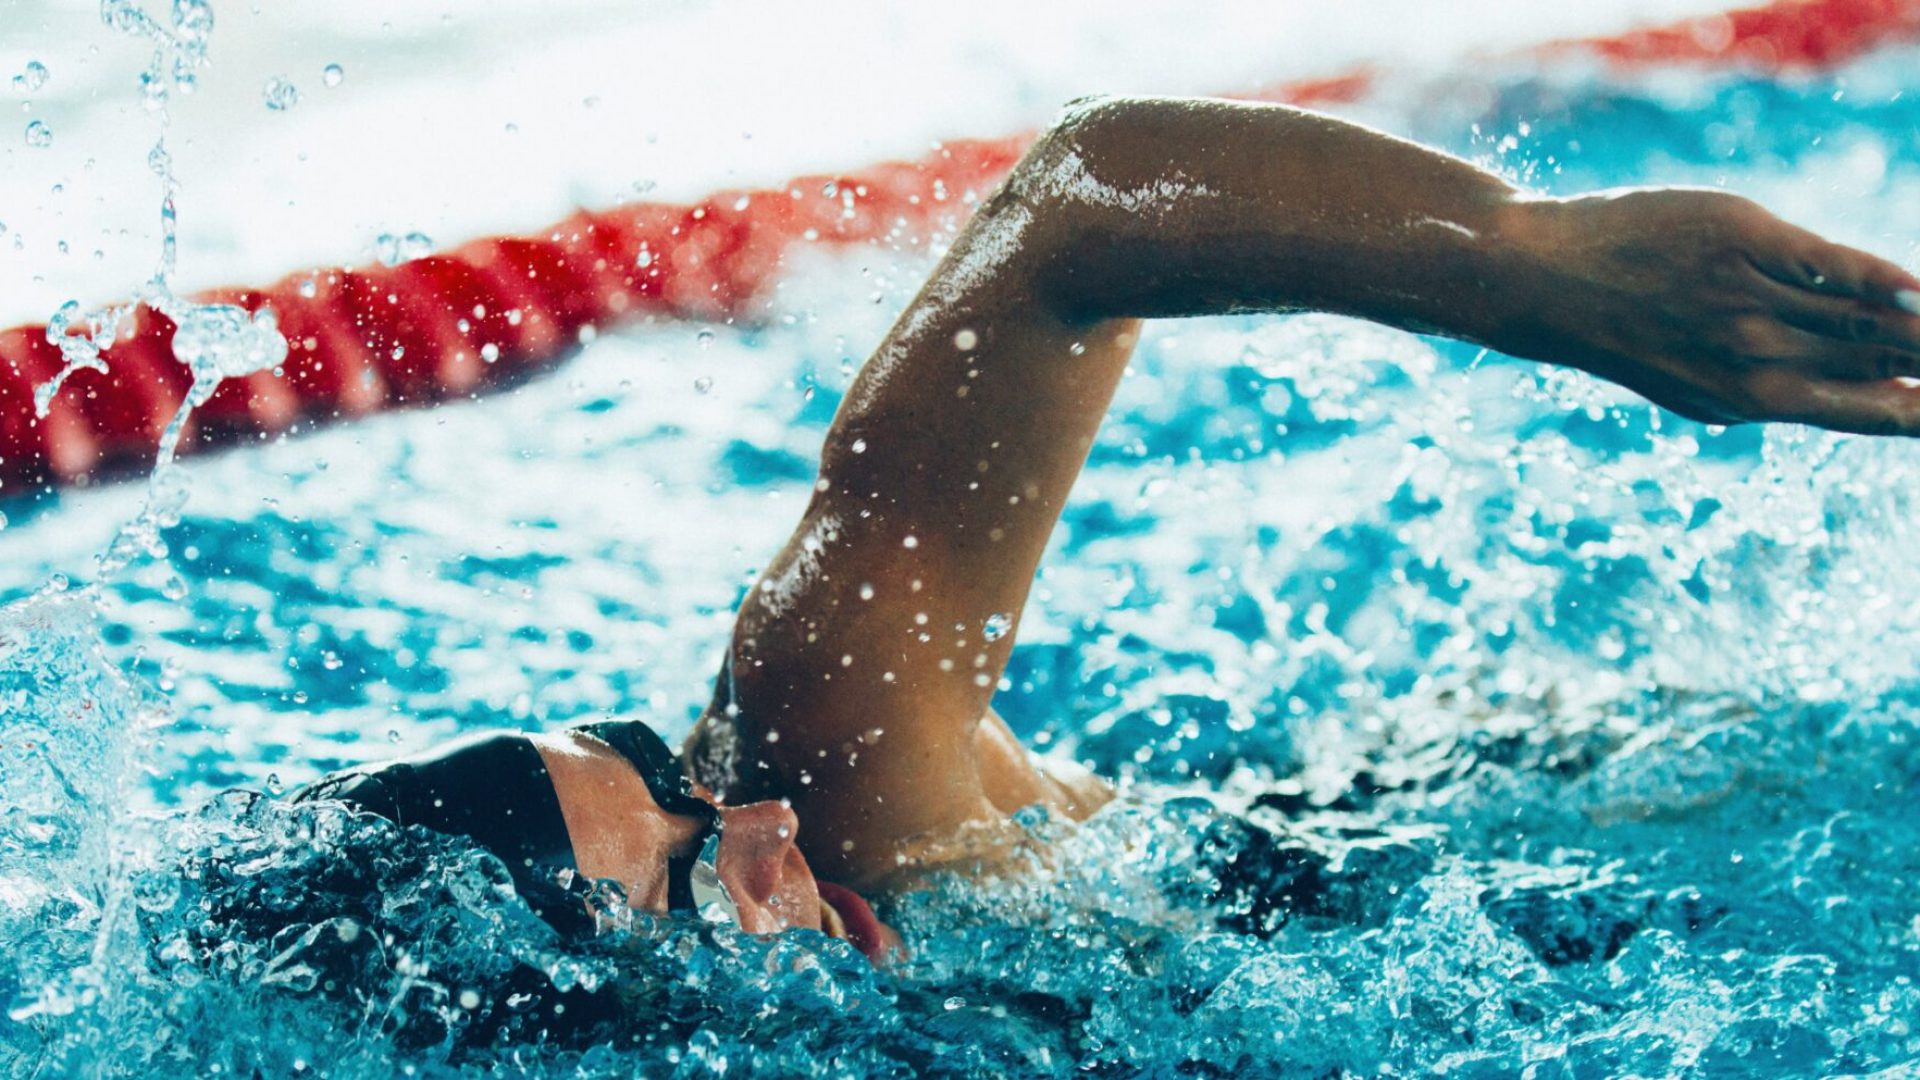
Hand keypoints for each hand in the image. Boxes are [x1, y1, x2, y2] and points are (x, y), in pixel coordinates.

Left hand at [1498, 188, 1919, 434]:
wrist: (1547, 284)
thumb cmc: (1632, 329)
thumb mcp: (1704, 383)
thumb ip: (1790, 392)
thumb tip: (1886, 401)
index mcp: (1751, 404)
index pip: (1872, 416)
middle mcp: (1755, 360)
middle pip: (1882, 361)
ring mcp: (1747, 303)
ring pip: (1864, 316)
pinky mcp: (1741, 245)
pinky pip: (1829, 266)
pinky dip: (1880, 280)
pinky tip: (1916, 292)